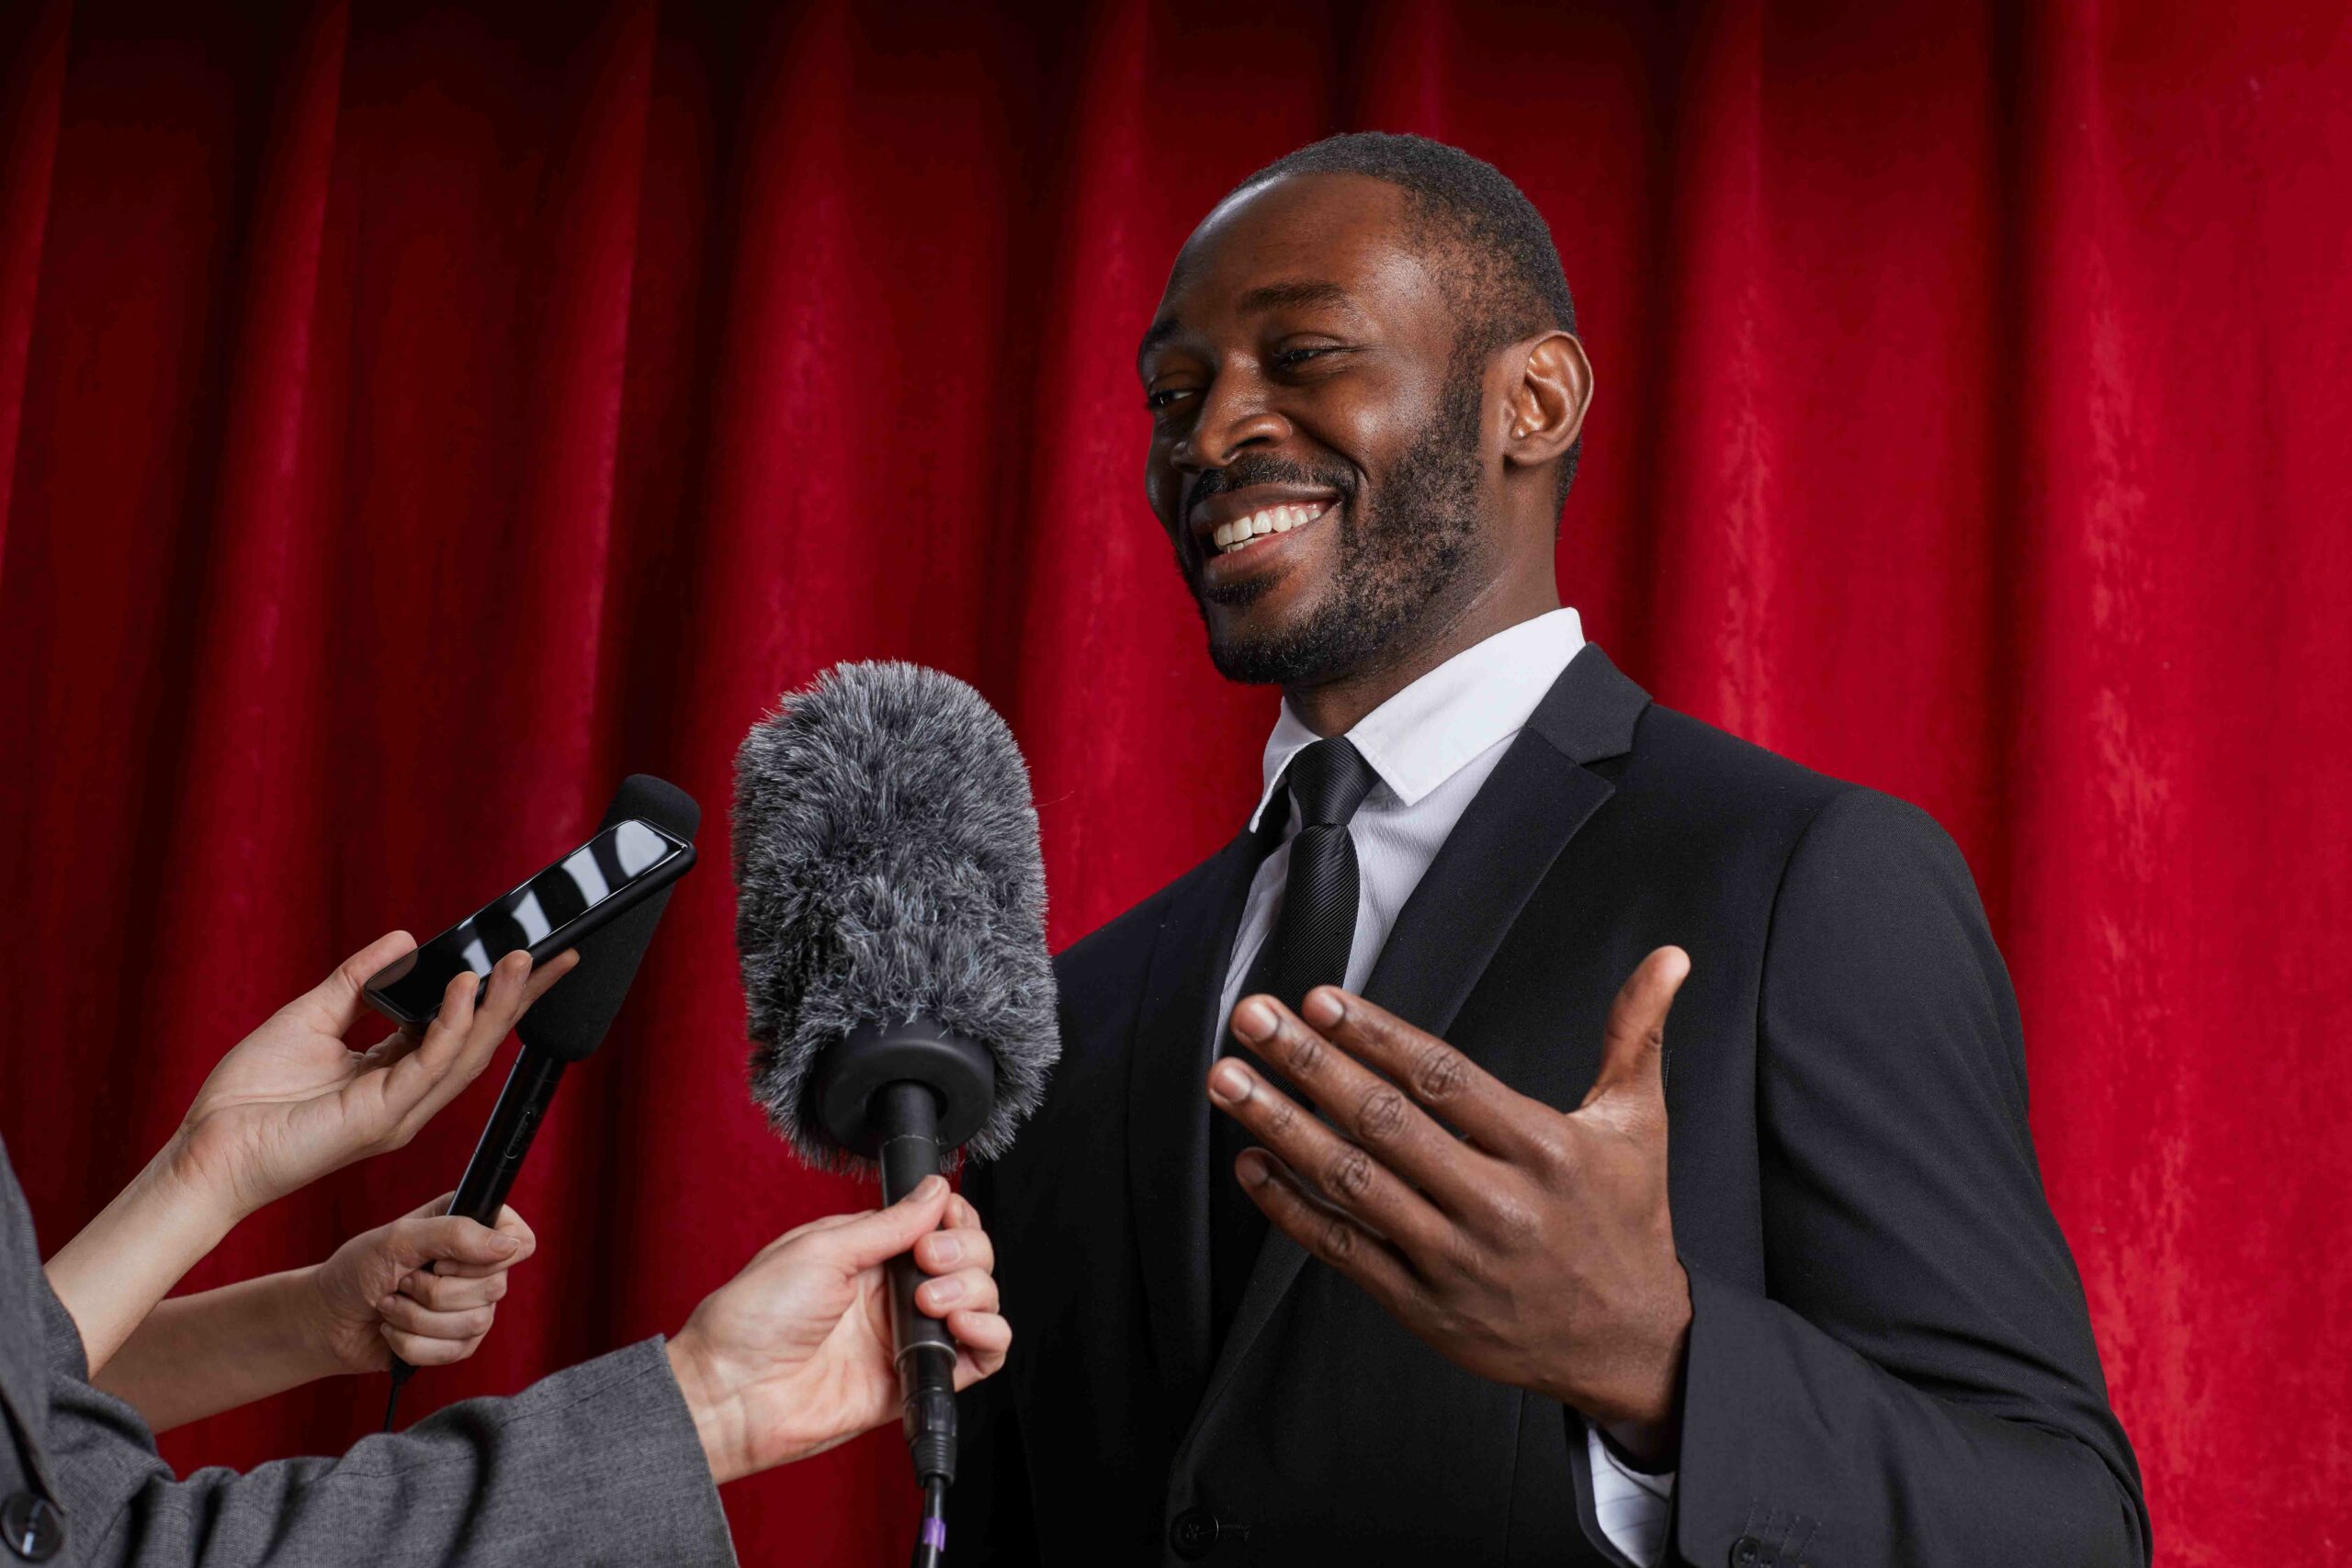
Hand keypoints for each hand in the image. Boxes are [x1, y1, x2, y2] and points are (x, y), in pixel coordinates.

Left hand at [169, 933, 575, 1221]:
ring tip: (522, 961)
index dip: (496, 996)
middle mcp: (407, 1096)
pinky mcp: (382, 1117)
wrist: (209, 1150)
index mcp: (392, 1075)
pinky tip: (464, 987)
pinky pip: (430, 1064)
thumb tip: (403, 941)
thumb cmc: (248, 1098)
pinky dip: (451, 1024)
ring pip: (467, 1053)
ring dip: (499, 1005)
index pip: (457, 1029)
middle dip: (520, 999)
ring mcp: (400, 1110)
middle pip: (479, 1042)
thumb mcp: (310, 1017)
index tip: (528, 959)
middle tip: (554, 955)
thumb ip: (358, 980)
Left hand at [308, 1192, 536, 1373]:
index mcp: (470, 1228)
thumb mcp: (399, 1239)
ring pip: (476, 1323)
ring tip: (392, 1305)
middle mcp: (477, 1267)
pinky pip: (455, 1351)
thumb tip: (509, 1246)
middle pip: (496, 1287)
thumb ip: (455, 1234)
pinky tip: (394, 1330)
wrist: (326, 1319)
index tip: (445, 1261)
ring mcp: (470, 1307)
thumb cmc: (356, 1270)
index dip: (490, 1256)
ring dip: (417, 1318)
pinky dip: (412, 1343)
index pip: (521, 1240)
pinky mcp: (457, 1342)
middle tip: (403, 1281)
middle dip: (435, 1292)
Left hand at [663, 1176, 1011, 1484]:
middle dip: (964, 1252)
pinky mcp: (916, 1379)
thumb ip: (888, 1223)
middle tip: (927, 1262)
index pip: (939, 1224)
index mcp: (869, 1253)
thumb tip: (936, 1189)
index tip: (941, 1224)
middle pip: (969, 1258)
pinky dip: (989, 1336)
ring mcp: (907, 1335)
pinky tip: (964, 1326)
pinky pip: (980, 1357)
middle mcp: (893, 1292)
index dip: (953, 1219)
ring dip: (974, 1291)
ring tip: (932, 1304)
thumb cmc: (753, 1320)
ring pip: (981, 1300)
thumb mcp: (820, 1249)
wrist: (732, 1393)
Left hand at [1206, 947, 1693, 1465]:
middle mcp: (1496, 1203)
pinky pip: (1344, 1249)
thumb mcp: (1639, 1123)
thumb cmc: (1627, 1221)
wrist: (1632, 1346)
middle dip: (1308, 1064)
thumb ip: (1637, 1034)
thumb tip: (1670, 956)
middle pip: (1384, 1123)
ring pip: (1352, 1182)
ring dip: (1281, 1125)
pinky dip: (1291, 1208)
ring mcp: (1453, 1259)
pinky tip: (1251, 1162)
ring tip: (1227, 1079)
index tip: (1318, 999)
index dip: (1376, 1036)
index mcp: (1545, 1150)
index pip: (1443, 1079)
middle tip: (1251, 1018)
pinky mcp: (1424, 1307)